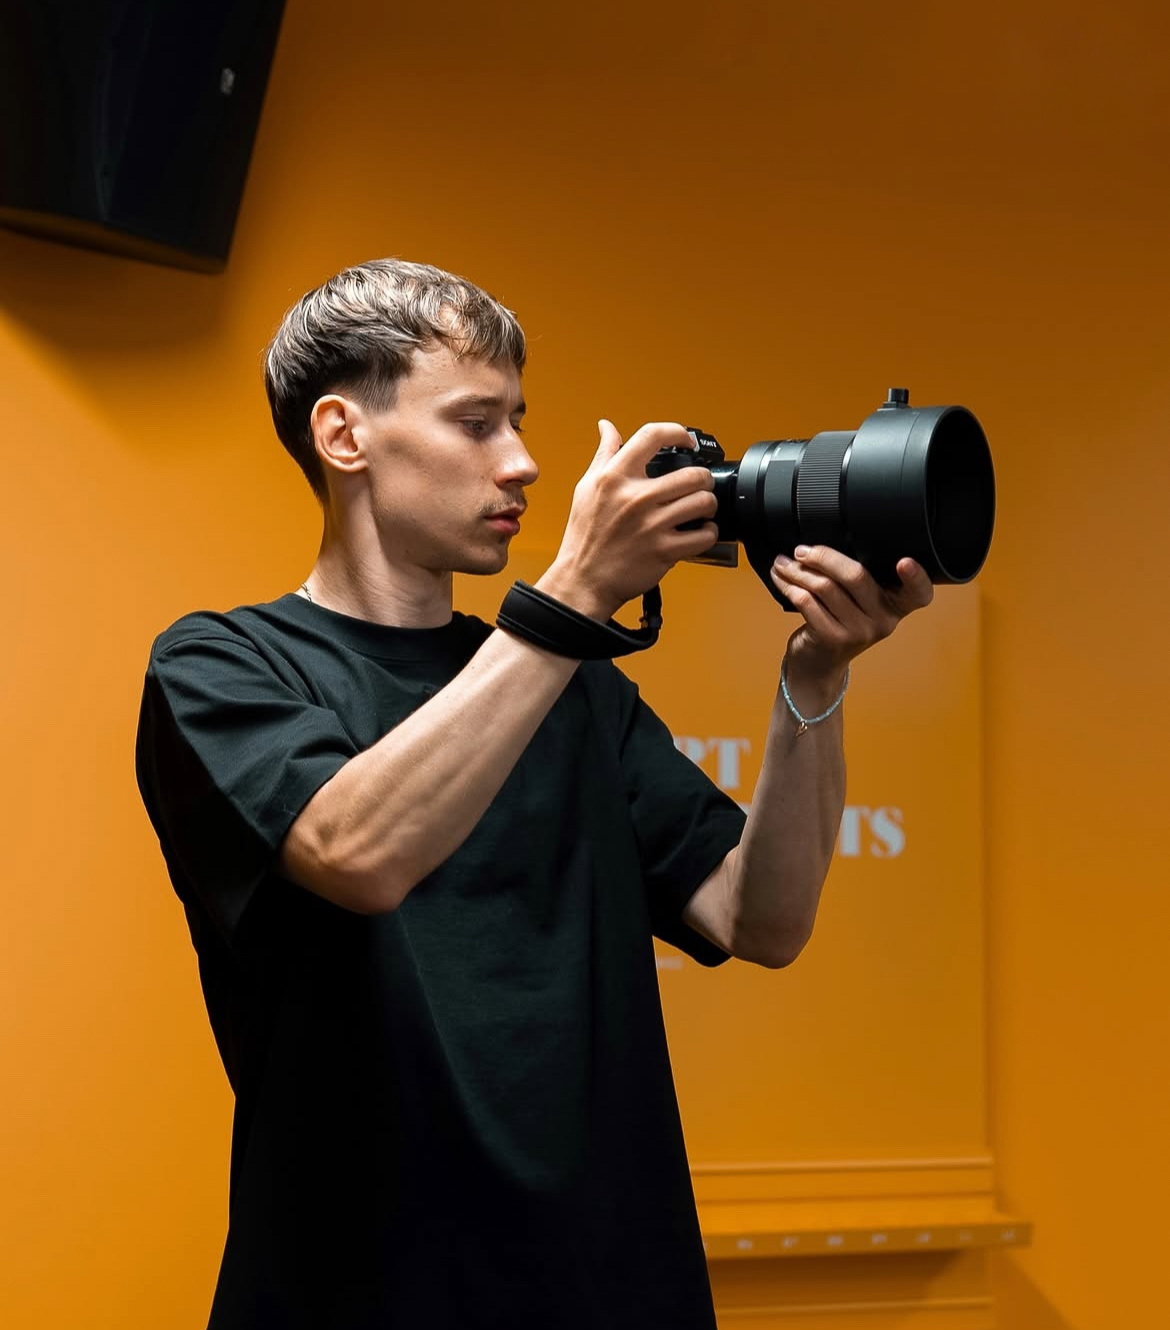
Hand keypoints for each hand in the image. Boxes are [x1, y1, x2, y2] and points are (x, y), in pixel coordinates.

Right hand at [540, 420, 718, 619]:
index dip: (677, 432)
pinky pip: (703, 535)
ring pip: (703, 502)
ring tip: (700, 509)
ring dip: (708, 505)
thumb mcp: (587, 488)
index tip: (686, 441)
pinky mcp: (664, 551)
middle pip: (692, 474)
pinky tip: (698, 532)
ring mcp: (651, 525)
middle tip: (699, 485)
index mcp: (614, 477)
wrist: (583, 580)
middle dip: (702, 479)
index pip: (652, 436)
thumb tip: (606, 427)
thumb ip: (603, 454)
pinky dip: (708, 533)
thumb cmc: (585, 536)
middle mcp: (635, 498)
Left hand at [771, 545, 933, 686]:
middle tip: (801, 550)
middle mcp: (884, 620)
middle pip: (856, 576)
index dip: (916, 577)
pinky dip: (789, 585)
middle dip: (823, 556)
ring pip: (825, 587)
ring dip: (798, 571)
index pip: (919, 593)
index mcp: (897, 606)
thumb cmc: (839, 623)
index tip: (905, 561)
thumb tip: (823, 545)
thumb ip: (858, 578)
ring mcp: (859, 632)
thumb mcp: (859, 603)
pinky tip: (781, 578)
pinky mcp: (832, 638)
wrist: (818, 664)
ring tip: (784, 563)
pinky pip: (807, 602)